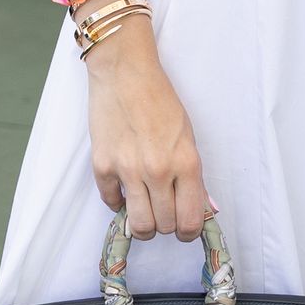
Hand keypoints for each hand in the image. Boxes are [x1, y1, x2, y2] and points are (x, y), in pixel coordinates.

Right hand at [84, 23, 208, 238]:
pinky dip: (119, 201)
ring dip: (143, 223)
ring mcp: (128, 170)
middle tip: (164, 211)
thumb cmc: (160, 100)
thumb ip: (193, 175)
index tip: (184, 226)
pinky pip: (111, 203)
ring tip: (144, 209)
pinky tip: (124, 187)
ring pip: (139, 225)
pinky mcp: (102, 165)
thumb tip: (202, 207)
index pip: (191, 221)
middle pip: (164, 226)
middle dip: (166, 224)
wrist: (125, 73)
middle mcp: (158, 171)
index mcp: (186, 163)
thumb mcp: (188, 136)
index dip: (189, 230)